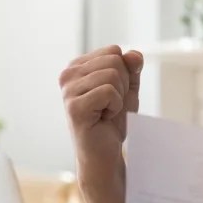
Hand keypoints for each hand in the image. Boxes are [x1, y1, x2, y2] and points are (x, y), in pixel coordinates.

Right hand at [59, 44, 142, 166]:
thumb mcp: (127, 88)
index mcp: (77, 66)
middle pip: (114, 61)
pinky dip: (115, 106)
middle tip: (110, 105)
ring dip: (118, 97)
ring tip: (106, 111)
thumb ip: (132, 68)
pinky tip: (104, 118)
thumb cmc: (113, 120)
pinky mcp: (74, 107)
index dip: (124, 73)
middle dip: (122, 85)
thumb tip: (134, 54)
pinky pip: (108, 92)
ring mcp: (68, 91)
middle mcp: (68, 75)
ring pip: (112, 75)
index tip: (113, 93)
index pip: (114, 51)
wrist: (106, 151)